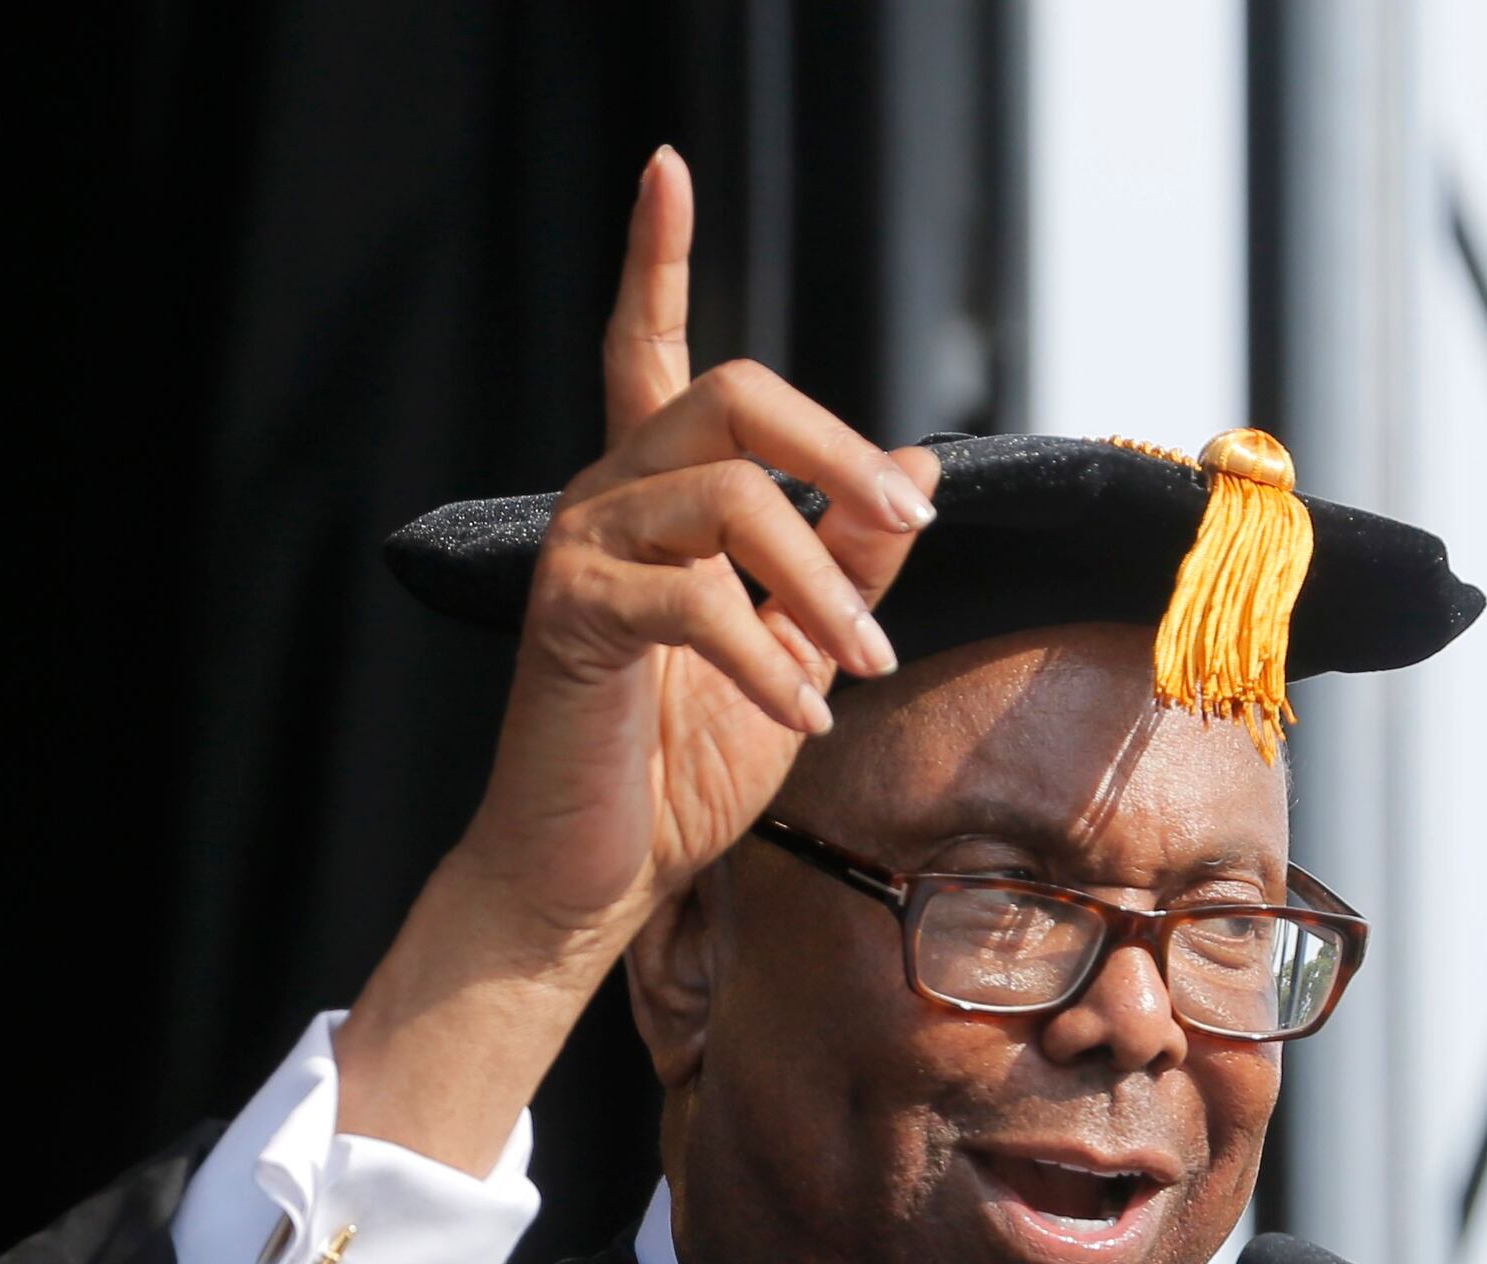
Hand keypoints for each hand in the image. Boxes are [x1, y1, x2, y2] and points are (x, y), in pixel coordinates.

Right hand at [336, 147, 938, 1171]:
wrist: (592, 876)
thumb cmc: (683, 769)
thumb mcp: (801, 651)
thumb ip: (853, 559)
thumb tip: (914, 465)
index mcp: (657, 497)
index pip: (653, 348)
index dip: (657, 256)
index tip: (666, 164)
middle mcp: (609, 498)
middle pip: (731, 398)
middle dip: (839, 453)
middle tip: (913, 522)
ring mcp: (583, 551)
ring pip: (731, 499)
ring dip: (824, 581)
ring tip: (862, 665)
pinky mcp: (572, 618)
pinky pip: (696, 602)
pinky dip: (773, 660)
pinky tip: (806, 712)